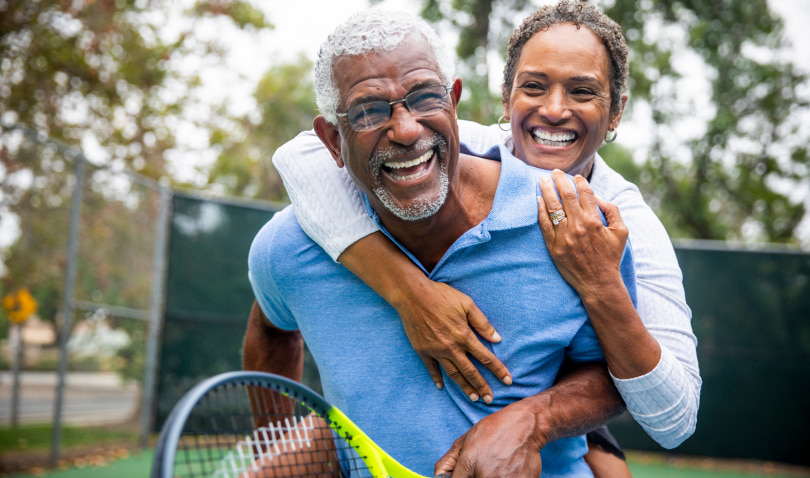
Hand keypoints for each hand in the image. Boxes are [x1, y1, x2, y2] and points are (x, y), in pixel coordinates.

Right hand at [394, 280, 511, 403]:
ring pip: (453, 374)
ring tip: (473, 398)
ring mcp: (436, 351)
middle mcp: (451, 348)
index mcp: (464, 336)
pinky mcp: (422, 350)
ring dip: (464, 387)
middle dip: (482, 386)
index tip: (508, 381)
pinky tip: (441, 387)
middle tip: (490, 399)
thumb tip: (497, 339)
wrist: (413, 295)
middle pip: (470, 372)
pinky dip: (436, 378)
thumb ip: (482, 323)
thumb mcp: (467, 304)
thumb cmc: (442, 296)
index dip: (498, 370)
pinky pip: (431, 368)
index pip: (486, 358)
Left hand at [434, 400, 545, 477]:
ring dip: (493, 477)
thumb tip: (438, 477)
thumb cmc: (493, 430)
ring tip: (497, 468)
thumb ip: (448, 462)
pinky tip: (508, 470)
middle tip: (484, 467)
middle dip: (476, 477)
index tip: (464, 476)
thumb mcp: (465, 441)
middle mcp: (485, 475)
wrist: (525, 425)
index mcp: (469, 463)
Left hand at [536, 170, 628, 296]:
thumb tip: (598, 197)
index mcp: (595, 221)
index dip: (579, 181)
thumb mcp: (621, 232)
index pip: (585, 193)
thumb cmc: (611, 257)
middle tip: (554, 171)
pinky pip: (544, 224)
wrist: (598, 283)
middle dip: (560, 179)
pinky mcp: (554, 246)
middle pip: (566, 195)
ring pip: (552, 207)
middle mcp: (578, 226)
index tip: (575, 176)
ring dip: (547, 190)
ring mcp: (564, 236)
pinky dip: (540, 210)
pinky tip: (538, 199)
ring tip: (542, 180)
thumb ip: (612, 211)